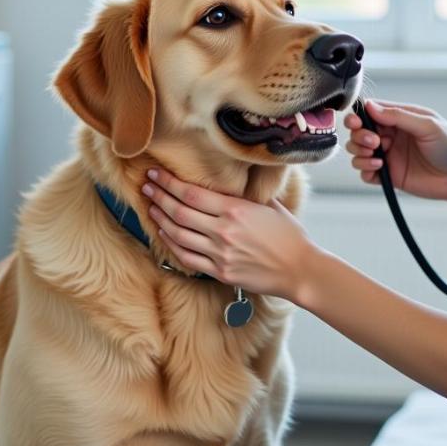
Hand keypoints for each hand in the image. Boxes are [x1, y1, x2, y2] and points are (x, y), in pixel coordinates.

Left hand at [141, 166, 317, 301]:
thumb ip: (249, 194)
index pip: (192, 194)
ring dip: (161, 219)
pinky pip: (187, 257)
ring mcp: (220, 254)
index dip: (169, 183)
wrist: (300, 270)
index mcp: (236, 210)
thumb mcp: (272, 205)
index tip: (156, 174)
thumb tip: (236, 179)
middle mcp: (224, 231)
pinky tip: (165, 234)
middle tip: (146, 186)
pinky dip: (171, 245)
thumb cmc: (290, 236)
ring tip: (151, 207)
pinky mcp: (220, 272)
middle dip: (159, 197)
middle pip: (179, 212)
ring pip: (178, 235)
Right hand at [345, 99, 446, 205]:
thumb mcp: (428, 126)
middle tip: (372, 142)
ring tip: (375, 156)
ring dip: (359, 153)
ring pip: (358, 151)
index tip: (357, 122)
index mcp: (400, 118)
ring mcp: (389, 155)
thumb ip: (399, 116)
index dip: (359, 116)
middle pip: (359, 131)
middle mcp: (392, 135)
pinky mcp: (389, 175)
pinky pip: (366, 173)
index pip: (370, 111)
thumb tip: (371, 106)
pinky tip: (378, 169)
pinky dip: (365, 170)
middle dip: (358, 136)